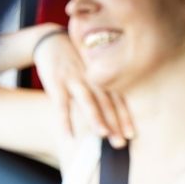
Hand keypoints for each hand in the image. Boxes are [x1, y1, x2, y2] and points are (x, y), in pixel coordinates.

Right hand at [32, 28, 132, 146]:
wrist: (51, 40)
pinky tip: (69, 136)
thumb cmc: (76, 60)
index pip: (118, 99)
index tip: (132, 135)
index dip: (125, 117)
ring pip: (88, 101)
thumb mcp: (93, 69)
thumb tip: (114, 115)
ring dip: (96, 119)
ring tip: (104, 136)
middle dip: (115, 123)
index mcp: (104, 77)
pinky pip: (61, 104)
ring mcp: (75, 79)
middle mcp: (93, 78)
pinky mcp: (56, 82)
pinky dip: (65, 121)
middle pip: (107, 103)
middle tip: (121, 143)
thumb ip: (103, 88)